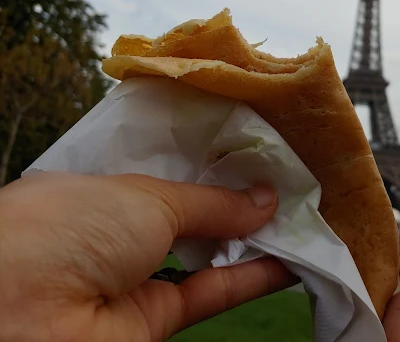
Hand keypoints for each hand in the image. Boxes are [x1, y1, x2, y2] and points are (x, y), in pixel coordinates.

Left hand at [0, 171, 297, 341]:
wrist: (26, 312)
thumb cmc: (74, 224)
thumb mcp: (149, 197)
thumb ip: (213, 202)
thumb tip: (265, 198)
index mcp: (103, 188)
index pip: (166, 171)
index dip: (211, 164)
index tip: (255, 155)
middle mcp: (119, 232)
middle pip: (191, 214)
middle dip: (238, 201)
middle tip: (286, 186)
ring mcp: (137, 277)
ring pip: (206, 255)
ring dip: (252, 240)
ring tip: (297, 219)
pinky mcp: (156, 320)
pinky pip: (212, 293)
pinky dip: (252, 278)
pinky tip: (289, 261)